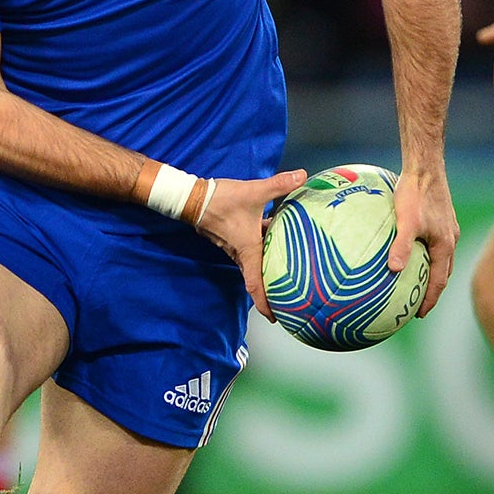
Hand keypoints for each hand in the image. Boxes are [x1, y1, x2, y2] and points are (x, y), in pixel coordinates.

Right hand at [194, 169, 307, 318]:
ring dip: (267, 267)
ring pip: (253, 262)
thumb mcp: (253, 192)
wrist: (192, 198)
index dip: (266, 303)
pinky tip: (273, 236)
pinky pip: (249, 250)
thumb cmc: (220, 201)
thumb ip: (279, 185)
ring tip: (286, 268)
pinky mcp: (230, 238)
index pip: (256, 283)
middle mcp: (240, 253)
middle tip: (289, 297)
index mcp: (248, 249)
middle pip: (257, 277)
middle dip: (271, 289)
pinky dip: (261, 250)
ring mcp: (233, 247)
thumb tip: (302, 176)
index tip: (276, 317)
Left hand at [391, 165, 457, 315]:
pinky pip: (434, 244)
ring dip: (430, 274)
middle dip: (431, 291)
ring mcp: (447, 228)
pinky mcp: (440, 218)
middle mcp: (450, 239)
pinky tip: (409, 252)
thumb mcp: (405, 221)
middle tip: (416, 306)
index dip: (429, 299)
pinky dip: (425, 256)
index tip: (418, 315)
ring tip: (414, 285)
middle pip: (443, 273)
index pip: (439, 281)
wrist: (425, 166)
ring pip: (440, 258)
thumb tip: (395, 270)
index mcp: (445, 245)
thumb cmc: (415, 192)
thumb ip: (401, 245)